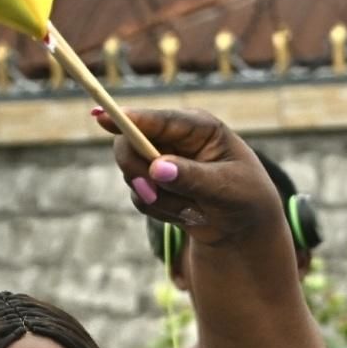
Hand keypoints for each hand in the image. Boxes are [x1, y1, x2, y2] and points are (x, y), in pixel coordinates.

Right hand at [94, 105, 293, 255]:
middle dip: (138, 170)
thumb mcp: (226, 188)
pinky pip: (140, 198)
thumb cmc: (245, 199)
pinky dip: (161, 212)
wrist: (244, 229)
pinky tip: (187, 214)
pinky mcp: (154, 184)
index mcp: (198, 127)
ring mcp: (161, 160)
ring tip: (195, 208)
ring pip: (133, 174)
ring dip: (160, 199)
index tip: (100, 118)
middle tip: (153, 190)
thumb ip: (192, 178)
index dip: (128, 118)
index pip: (158, 120)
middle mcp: (175, 139)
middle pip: (130, 143)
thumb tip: (157, 168)